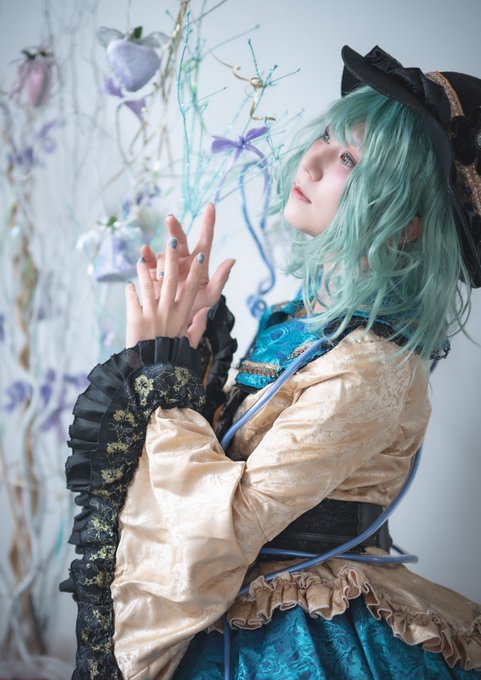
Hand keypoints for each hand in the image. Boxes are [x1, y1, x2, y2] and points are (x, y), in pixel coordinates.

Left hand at [125, 238, 209, 348]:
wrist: (150, 372)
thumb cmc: (171, 358)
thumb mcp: (189, 344)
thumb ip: (197, 328)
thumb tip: (204, 315)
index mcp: (182, 316)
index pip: (191, 289)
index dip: (196, 272)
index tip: (199, 257)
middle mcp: (167, 311)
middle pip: (170, 278)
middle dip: (171, 257)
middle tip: (172, 239)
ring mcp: (150, 314)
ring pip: (148, 284)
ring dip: (144, 268)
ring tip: (142, 257)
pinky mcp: (134, 318)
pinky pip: (132, 298)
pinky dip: (130, 290)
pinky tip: (130, 284)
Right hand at [140, 203, 234, 322]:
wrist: (176, 324)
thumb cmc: (196, 309)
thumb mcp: (211, 296)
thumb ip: (220, 279)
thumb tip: (232, 260)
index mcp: (199, 264)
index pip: (205, 240)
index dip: (208, 223)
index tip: (210, 206)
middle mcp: (183, 261)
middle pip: (180, 239)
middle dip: (176, 228)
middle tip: (170, 219)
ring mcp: (168, 265)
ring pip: (164, 252)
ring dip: (163, 257)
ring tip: (163, 273)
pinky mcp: (153, 272)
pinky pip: (149, 261)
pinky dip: (147, 255)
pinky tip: (144, 252)